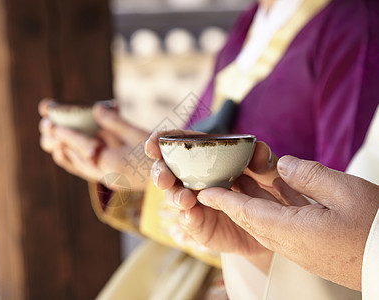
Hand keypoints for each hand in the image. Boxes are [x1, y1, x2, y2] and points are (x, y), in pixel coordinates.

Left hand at [39, 99, 151, 190]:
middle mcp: (106, 174)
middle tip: (45, 128)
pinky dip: (72, 162)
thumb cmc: (159, 156)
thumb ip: (116, 123)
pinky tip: (64, 154)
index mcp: (114, 162)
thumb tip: (96, 109)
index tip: (51, 124)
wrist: (173, 182)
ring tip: (49, 140)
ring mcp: (107, 179)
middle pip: (75, 157)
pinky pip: (84, 172)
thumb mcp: (140, 135)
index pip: (84, 146)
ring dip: (62, 152)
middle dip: (58, 142)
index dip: (66, 134)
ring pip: (77, 166)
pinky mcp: (109, 180)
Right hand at [145, 132, 275, 272]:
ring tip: (186, 199)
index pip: (177, 143)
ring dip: (175, 196)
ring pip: (173, 196)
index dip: (160, 141)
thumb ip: (263, 161)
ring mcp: (193, 202)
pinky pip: (187, 221)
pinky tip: (193, 215)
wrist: (270, 227)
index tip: (152, 143)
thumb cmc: (263, 191)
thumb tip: (259, 150)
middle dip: (159, 172)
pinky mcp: (198, 225)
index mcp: (204, 156)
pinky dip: (188, 218)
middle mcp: (192, 177)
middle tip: (164, 178)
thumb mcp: (268, 174)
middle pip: (166, 170)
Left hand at [198, 155, 378, 289]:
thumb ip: (308, 175)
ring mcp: (302, 249)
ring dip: (252, 201)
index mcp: (292, 231)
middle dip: (232, 198)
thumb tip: (282, 165)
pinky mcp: (313, 249)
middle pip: (251, 218)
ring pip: (267, 221)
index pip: (245, 212)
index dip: (222, 200)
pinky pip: (285, 225)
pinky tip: (278, 191)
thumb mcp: (346, 191)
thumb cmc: (376, 229)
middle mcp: (290, 244)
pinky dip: (274, 207)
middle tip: (220, 177)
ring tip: (242, 178)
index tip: (202, 191)